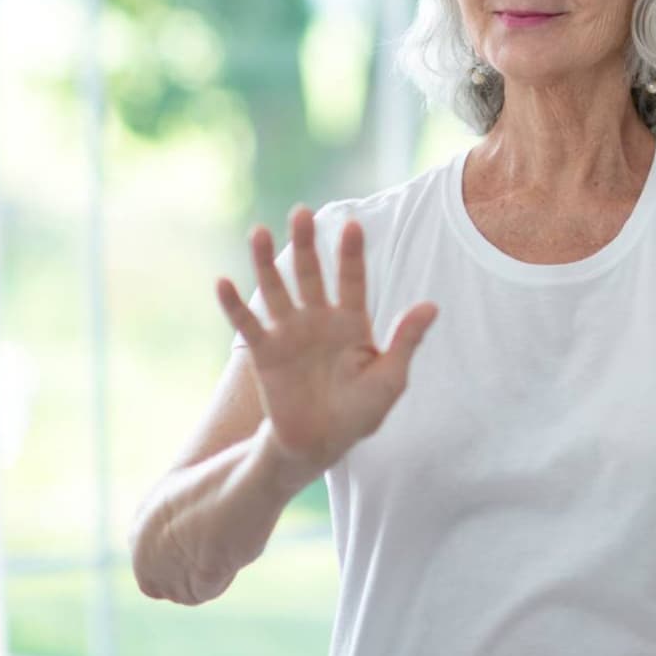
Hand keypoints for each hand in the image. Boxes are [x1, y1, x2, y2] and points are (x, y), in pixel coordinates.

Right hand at [216, 207, 438, 477]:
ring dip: (266, 263)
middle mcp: (318, 319)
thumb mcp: (390, 379)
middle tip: (302, 212)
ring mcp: (289, 333)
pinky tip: (223, 282)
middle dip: (306, 244)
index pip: (353, 280)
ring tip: (259, 232)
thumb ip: (406, 341)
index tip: (353, 225)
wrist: (322, 443)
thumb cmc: (360, 412)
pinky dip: (234, 305)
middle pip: (311, 274)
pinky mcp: (265, 353)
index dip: (351, 254)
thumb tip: (432, 305)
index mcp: (352, 322)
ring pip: (276, 290)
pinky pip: (247, 325)